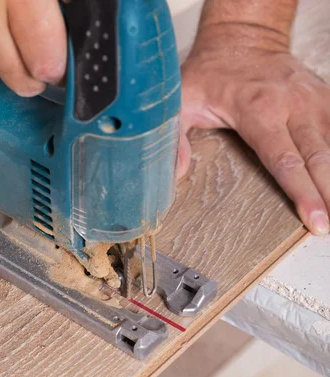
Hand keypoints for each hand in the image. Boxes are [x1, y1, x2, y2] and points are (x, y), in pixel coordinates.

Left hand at [179, 41, 329, 234]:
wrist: (243, 37)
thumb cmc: (212, 73)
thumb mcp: (181, 102)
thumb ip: (175, 138)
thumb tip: (176, 174)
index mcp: (258, 110)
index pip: (284, 160)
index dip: (302, 193)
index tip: (314, 219)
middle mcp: (291, 104)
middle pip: (318, 157)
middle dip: (327, 194)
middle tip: (328, 225)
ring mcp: (311, 99)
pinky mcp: (323, 96)